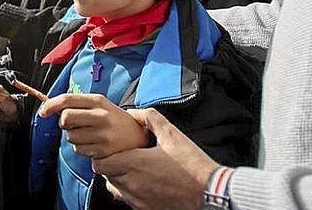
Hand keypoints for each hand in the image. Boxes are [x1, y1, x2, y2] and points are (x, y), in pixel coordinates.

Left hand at [38, 94, 147, 158]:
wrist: (139, 138)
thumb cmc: (114, 121)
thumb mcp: (100, 106)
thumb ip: (77, 105)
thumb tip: (49, 108)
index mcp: (98, 101)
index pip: (68, 99)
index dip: (51, 105)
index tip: (43, 112)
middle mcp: (101, 116)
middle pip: (65, 118)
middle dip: (64, 123)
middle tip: (74, 125)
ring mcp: (102, 134)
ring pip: (70, 136)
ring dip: (74, 137)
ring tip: (90, 135)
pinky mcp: (103, 150)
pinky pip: (79, 149)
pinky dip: (82, 148)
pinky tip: (95, 144)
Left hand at [92, 108, 218, 209]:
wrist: (210, 192)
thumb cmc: (192, 165)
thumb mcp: (172, 134)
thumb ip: (149, 118)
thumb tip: (133, 112)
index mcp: (134, 164)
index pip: (100, 164)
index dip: (103, 156)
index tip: (113, 151)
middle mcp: (132, 184)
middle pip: (106, 176)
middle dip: (111, 166)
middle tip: (124, 158)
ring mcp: (138, 199)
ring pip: (115, 189)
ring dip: (119, 179)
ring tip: (134, 171)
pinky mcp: (145, 209)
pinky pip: (127, 200)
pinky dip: (130, 192)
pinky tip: (144, 183)